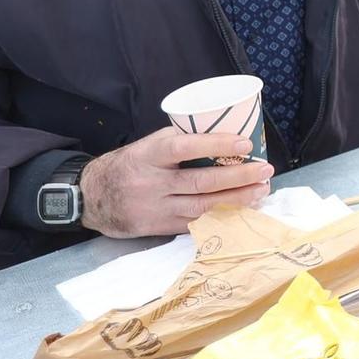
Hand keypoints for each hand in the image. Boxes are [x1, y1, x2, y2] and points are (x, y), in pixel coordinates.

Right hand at [78, 129, 273, 237]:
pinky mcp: (160, 227)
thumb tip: (220, 131)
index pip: (185, 148)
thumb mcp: (145, 146)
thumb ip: (177, 139)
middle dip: (239, 177)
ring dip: (237, 199)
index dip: (216, 145)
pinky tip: (242, 207)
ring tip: (261, 190)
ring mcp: (157, 208)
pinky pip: (197, 222)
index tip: (245, 143)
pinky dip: (222, 215)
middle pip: (202, 182)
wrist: (92, 198)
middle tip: (266, 169)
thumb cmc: (128, 165)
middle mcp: (152, 183)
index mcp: (148, 156)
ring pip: (204, 205)